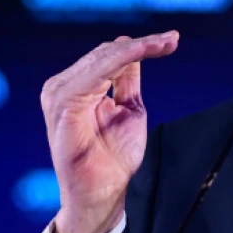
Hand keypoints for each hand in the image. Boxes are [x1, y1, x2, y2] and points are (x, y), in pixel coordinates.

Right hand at [40, 31, 179, 232]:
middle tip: (172, 39)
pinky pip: (95, 72)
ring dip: (137, 47)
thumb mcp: (127, 109)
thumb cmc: (114, 158)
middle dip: (144, 44)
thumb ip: (126, 80)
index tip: (172, 40)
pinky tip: (144, 51)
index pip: (110, 57)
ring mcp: (60, 94)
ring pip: (103, 57)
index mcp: (77, 87)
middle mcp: (64, 87)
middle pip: (107, 52)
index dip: (142, 46)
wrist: (103, 194)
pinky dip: (122, 58)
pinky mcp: (63, 103)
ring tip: (165, 43)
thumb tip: (132, 47)